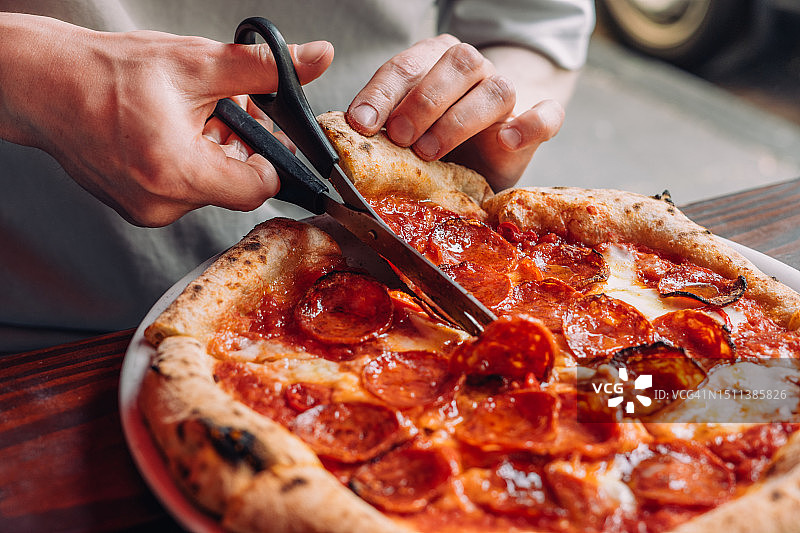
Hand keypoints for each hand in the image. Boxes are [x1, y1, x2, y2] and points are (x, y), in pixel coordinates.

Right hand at [0, 14, 333, 225]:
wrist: (44, 85)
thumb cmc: (108, 72)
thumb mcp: (197, 62)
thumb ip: (264, 67)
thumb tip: (316, 59)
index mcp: (179, 172)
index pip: (260, 188)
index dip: (269, 156)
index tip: (261, 128)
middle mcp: (162, 204)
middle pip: (236, 186)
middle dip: (239, 146)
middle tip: (219, 107)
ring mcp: (146, 211)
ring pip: (210, 189)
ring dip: (213, 153)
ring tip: (189, 115)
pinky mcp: (136, 209)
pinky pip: (183, 192)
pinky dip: (188, 164)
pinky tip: (170, 133)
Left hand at [345, 34, 565, 190]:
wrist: (491, 146)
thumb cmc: (438, 138)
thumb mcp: (404, 129)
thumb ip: (381, 126)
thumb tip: (346, 134)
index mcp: (434, 60)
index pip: (406, 66)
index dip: (381, 94)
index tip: (361, 123)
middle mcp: (473, 69)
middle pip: (455, 64)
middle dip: (421, 102)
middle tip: (398, 137)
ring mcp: (508, 93)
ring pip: (494, 89)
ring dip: (458, 120)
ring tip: (430, 152)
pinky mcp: (536, 123)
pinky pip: (546, 115)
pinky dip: (530, 125)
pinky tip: (506, 141)